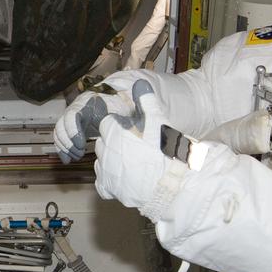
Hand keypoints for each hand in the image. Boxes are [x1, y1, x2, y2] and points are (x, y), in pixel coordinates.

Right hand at [53, 70, 164, 161]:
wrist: (119, 104)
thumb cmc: (124, 106)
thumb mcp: (129, 104)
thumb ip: (136, 99)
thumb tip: (141, 86)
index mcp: (88, 103)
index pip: (72, 115)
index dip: (73, 131)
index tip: (82, 146)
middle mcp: (77, 109)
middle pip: (62, 125)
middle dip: (68, 142)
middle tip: (79, 154)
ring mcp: (73, 119)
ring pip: (60, 132)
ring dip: (64, 146)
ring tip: (76, 157)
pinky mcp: (73, 128)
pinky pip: (61, 138)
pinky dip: (62, 149)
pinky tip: (68, 159)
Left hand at [93, 89, 193, 221]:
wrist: (170, 184)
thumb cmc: (164, 151)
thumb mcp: (158, 120)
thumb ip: (146, 100)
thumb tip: (139, 83)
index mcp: (112, 131)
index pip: (108, 123)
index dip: (121, 126)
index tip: (134, 131)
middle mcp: (103, 150)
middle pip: (104, 142)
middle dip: (116, 142)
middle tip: (136, 147)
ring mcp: (104, 171)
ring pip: (102, 160)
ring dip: (112, 159)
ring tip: (132, 162)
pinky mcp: (108, 188)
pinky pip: (101, 181)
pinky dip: (109, 179)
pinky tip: (123, 177)